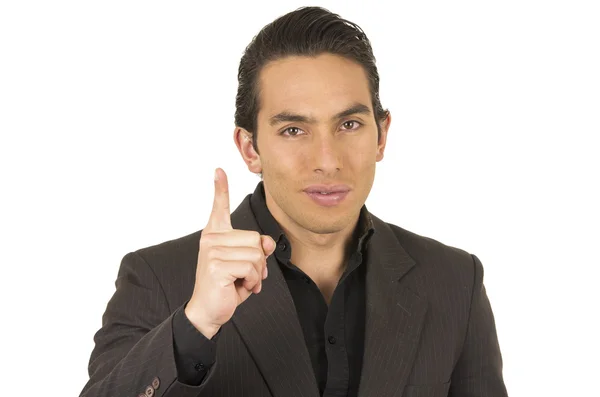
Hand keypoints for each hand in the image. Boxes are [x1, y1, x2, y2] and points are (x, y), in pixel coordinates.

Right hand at [185, 168, 275, 338]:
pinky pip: (252, 267)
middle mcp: (211, 238)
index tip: (219, 170)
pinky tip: (240, 288)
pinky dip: (253, 281)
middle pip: (256, 238)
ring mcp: (213, 250)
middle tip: (246, 276)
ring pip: (256, 254)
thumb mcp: (246, 265)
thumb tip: (267, 243)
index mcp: (215, 235)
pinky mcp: (217, 264)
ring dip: (257, 274)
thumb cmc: (227, 287)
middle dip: (259, 261)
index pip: (219, 207)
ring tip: (243, 283)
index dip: (221, 189)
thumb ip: (257, 249)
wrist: (209, 312)